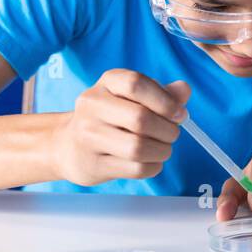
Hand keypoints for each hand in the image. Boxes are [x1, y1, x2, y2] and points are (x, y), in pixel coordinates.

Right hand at [52, 70, 190, 186]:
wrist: (68, 145)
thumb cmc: (110, 118)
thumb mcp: (134, 98)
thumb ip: (162, 93)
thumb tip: (184, 90)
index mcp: (107, 82)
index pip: (136, 84)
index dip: (165, 101)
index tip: (179, 113)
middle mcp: (92, 106)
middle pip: (140, 119)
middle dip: (167, 130)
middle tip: (172, 135)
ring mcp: (88, 136)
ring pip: (138, 147)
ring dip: (162, 151)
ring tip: (163, 149)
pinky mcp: (92, 164)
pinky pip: (134, 169)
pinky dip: (153, 166)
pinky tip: (151, 161)